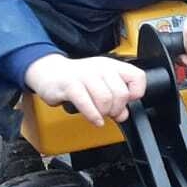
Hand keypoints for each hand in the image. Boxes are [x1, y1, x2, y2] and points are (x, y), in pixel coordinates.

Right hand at [24, 54, 146, 127]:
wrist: (49, 72)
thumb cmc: (77, 79)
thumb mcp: (101, 84)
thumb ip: (115, 99)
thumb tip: (123, 115)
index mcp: (112, 66)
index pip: (137, 77)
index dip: (136, 93)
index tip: (128, 101)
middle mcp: (101, 69)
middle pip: (121, 94)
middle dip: (117, 109)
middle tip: (109, 113)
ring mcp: (85, 76)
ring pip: (106, 99)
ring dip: (104, 113)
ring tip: (99, 115)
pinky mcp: (70, 86)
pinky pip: (87, 103)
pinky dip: (93, 116)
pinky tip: (94, 120)